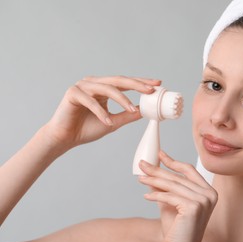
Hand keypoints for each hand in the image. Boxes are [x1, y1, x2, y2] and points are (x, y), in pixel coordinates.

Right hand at [43, 76, 159, 150]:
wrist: (64, 138)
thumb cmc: (87, 129)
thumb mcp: (113, 122)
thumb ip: (128, 115)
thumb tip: (146, 111)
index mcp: (104, 88)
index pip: (126, 82)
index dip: (141, 82)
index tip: (157, 84)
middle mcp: (94, 83)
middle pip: (119, 80)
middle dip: (137, 84)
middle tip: (150, 90)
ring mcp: (83, 86)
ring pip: (107, 88)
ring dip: (122, 99)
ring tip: (133, 110)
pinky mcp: (73, 92)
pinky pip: (90, 100)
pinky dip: (100, 111)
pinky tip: (108, 121)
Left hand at [138, 151, 217, 241]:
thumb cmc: (178, 230)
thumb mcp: (170, 204)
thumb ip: (164, 188)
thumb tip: (152, 172)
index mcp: (208, 191)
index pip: (189, 170)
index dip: (173, 161)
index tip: (159, 154)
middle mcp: (209, 194)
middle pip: (178, 177)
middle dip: (158, 170)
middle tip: (143, 164)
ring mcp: (203, 200)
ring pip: (172, 185)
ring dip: (154, 181)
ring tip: (141, 178)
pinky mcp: (194, 207)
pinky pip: (170, 197)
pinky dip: (156, 196)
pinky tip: (146, 196)